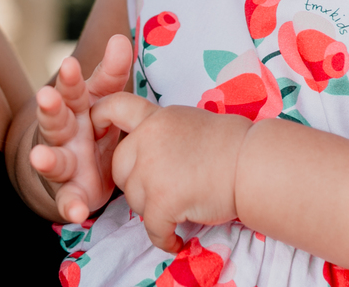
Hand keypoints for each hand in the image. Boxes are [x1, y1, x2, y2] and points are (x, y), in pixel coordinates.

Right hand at [30, 34, 132, 222]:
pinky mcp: (70, 191)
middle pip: (55, 118)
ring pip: (54, 159)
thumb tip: (122, 39)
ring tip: (40, 157)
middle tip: (47, 97)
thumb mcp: (101, 96)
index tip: (70, 63)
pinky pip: (68, 199)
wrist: (74, 163)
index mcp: (74, 105)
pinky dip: (70, 206)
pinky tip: (75, 212)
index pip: (71, 88)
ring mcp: (64, 162)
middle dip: (50, 109)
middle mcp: (63, 132)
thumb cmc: (91, 121)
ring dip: (46, 158)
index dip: (70, 77)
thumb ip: (111, 72)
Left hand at [91, 92, 250, 252]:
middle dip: (134, 183)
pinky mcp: (162, 200)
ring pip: (133, 200)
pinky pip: (152, 228)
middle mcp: (148, 140)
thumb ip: (163, 132)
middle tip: (162, 190)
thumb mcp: (190, 122)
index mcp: (156, 118)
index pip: (114, 106)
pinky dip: (164, 238)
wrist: (253, 164)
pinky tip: (176, 241)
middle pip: (119, 167)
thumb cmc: (233, 144)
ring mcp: (152, 170)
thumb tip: (152, 149)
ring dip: (152, 210)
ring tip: (178, 210)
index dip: (99, 117)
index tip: (95, 128)